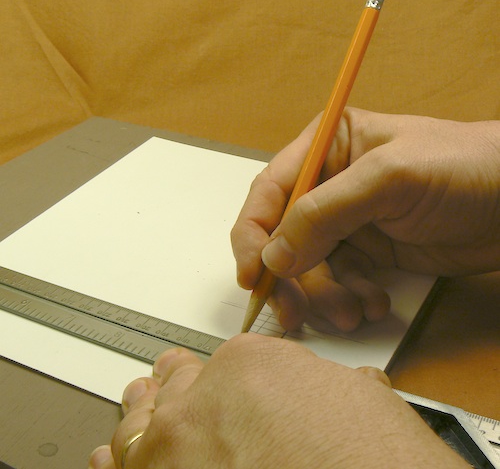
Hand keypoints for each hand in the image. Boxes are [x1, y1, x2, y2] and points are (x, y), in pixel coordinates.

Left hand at [89, 334, 468, 468]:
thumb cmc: (371, 462)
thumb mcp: (363, 402)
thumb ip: (335, 387)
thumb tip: (346, 390)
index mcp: (250, 364)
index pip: (233, 362)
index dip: (240, 380)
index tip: (242, 392)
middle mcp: (203, 401)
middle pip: (180, 383)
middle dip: (180, 381)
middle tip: (171, 377)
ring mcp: (175, 449)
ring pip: (142, 420)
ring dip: (140, 411)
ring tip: (137, 401)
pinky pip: (124, 467)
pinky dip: (116, 460)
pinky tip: (109, 456)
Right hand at [231, 108, 499, 330]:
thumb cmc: (464, 170)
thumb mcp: (389, 179)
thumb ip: (324, 213)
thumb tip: (272, 256)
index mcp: (326, 148)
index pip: (269, 192)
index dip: (252, 235)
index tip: (252, 276)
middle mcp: (329, 184)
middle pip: (282, 236)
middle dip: (286, 277)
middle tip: (293, 312)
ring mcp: (347, 221)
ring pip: (308, 267)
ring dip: (323, 295)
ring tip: (353, 312)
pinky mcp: (367, 251)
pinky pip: (339, 281)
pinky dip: (350, 298)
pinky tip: (374, 304)